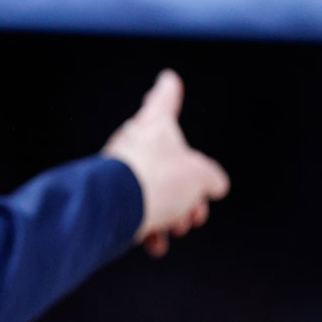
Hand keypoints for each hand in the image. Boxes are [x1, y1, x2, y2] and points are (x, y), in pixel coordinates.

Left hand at [103, 69, 229, 256]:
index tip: (168, 79)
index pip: (164, 100)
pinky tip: (156, 242)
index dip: (168, 90)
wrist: (118, 208)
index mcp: (155, 126)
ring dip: (172, 214)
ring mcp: (118, 169)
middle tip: (195, 211)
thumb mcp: (202, 177)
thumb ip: (210, 178)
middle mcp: (133, 142)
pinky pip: (135, 209)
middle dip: (187, 192)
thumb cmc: (156, 182)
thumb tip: (212, 185)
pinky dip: (149, 227)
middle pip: (168, 163)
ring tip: (178, 227)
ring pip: (154, 191)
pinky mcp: (109, 195)